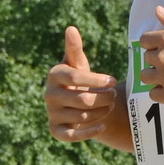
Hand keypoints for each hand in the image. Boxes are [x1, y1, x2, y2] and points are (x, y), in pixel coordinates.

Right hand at [44, 26, 119, 140]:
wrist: (72, 103)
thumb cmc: (77, 78)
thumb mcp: (77, 64)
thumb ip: (74, 48)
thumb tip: (71, 29)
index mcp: (54, 75)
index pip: (76, 78)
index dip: (97, 80)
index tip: (113, 81)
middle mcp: (49, 95)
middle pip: (83, 100)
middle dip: (104, 98)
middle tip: (114, 96)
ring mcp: (51, 113)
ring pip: (82, 117)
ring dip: (101, 112)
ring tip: (109, 106)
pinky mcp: (55, 130)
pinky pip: (72, 135)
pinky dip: (89, 132)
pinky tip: (103, 126)